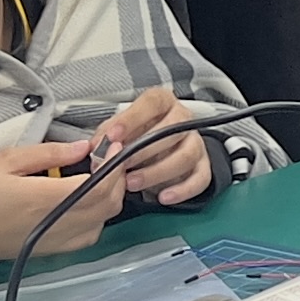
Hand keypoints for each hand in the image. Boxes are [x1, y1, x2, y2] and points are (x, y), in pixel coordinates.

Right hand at [0, 137, 124, 263]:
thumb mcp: (6, 160)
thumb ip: (49, 153)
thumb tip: (83, 147)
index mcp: (45, 198)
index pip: (99, 184)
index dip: (113, 164)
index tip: (111, 145)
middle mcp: (57, 223)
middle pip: (108, 204)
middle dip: (116, 177)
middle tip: (107, 156)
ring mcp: (56, 239)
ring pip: (103, 220)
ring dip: (109, 197)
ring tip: (97, 175)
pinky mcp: (52, 249)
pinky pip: (90, 235)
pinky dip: (98, 216)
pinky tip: (85, 200)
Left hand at [89, 85, 224, 205]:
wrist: (159, 150)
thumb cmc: (138, 135)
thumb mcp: (120, 129)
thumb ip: (108, 135)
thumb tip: (97, 148)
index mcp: (162, 103)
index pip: (152, 103)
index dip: (132, 119)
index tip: (113, 135)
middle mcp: (182, 119)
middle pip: (172, 130)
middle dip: (143, 150)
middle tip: (122, 165)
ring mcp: (195, 143)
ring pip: (186, 155)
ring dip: (158, 172)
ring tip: (134, 183)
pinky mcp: (202, 166)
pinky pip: (200, 178)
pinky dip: (182, 190)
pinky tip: (163, 197)